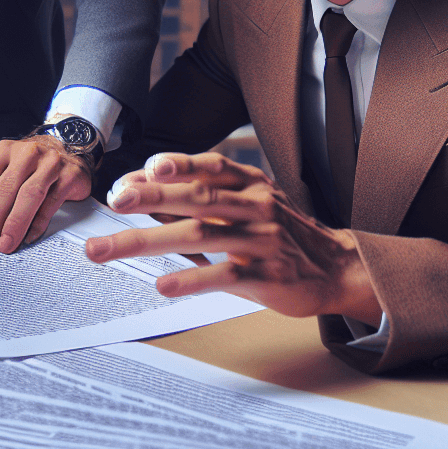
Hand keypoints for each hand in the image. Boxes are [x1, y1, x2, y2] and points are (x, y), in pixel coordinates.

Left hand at [0, 136, 95, 253]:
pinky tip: (29, 237)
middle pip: (5, 189)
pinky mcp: (70, 174)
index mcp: (3, 150)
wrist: (68, 153)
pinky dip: (39, 222)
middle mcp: (26, 152)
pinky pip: (51, 202)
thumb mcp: (5, 171)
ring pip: (29, 195)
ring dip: (14, 224)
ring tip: (5, 244)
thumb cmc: (30, 168)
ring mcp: (50, 162)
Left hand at [85, 152, 381, 323]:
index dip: (177, 164)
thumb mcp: (250, 203)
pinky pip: (225, 276)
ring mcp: (264, 241)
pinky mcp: (270, 276)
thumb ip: (204, 196)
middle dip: (151, 198)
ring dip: (150, 241)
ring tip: (111, 248)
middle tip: (115, 201)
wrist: (336, 267)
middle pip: (197, 198)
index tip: (142, 171)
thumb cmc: (281, 234)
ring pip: (202, 235)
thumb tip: (143, 189)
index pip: (210, 166)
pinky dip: (191, 279)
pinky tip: (164, 284)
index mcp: (251, 184)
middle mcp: (258, 206)